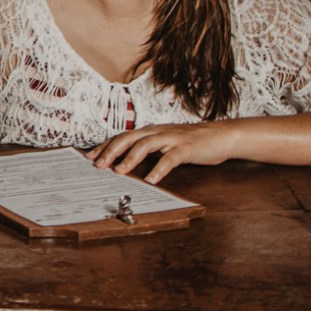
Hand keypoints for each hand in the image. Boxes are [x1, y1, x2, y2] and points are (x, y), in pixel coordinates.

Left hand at [88, 122, 239, 183]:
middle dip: (111, 151)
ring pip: (145, 145)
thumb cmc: (190, 142)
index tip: (90, 156)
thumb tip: (126, 160)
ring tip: (119, 171)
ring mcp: (171, 138)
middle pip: (128, 138)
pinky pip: (170, 158)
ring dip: (130, 158)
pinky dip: (159, 169)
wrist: (219, 135)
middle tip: (98, 165)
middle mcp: (157, 132)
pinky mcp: (186, 148)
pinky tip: (151, 179)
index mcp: (150, 131)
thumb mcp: (164, 143)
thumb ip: (148, 149)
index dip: (105, 146)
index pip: (122, 136)